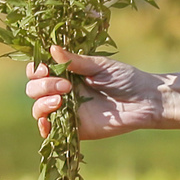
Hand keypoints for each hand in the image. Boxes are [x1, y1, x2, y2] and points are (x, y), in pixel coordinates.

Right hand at [25, 47, 164, 138]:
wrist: (145, 101)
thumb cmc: (125, 78)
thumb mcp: (100, 65)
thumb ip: (75, 60)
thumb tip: (51, 48)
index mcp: (66, 73)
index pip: (38, 71)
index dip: (36, 69)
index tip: (46, 68)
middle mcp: (62, 91)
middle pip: (34, 89)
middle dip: (43, 85)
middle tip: (66, 84)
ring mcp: (66, 111)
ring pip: (39, 109)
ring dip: (42, 103)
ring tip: (61, 99)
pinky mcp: (74, 129)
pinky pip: (51, 131)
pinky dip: (44, 127)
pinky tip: (47, 122)